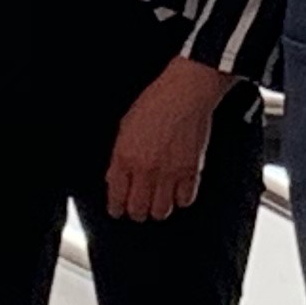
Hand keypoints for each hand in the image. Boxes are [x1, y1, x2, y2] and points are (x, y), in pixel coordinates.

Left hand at [106, 57, 229, 222]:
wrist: (185, 92)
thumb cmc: (155, 103)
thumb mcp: (125, 127)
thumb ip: (119, 157)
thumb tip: (114, 179)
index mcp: (125, 158)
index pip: (116, 199)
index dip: (116, 209)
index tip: (118, 210)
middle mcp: (146, 170)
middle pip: (138, 211)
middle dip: (136, 212)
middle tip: (138, 207)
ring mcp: (169, 173)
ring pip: (161, 211)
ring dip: (159, 209)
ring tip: (158, 201)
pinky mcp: (191, 171)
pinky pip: (185, 200)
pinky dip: (181, 199)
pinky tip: (178, 191)